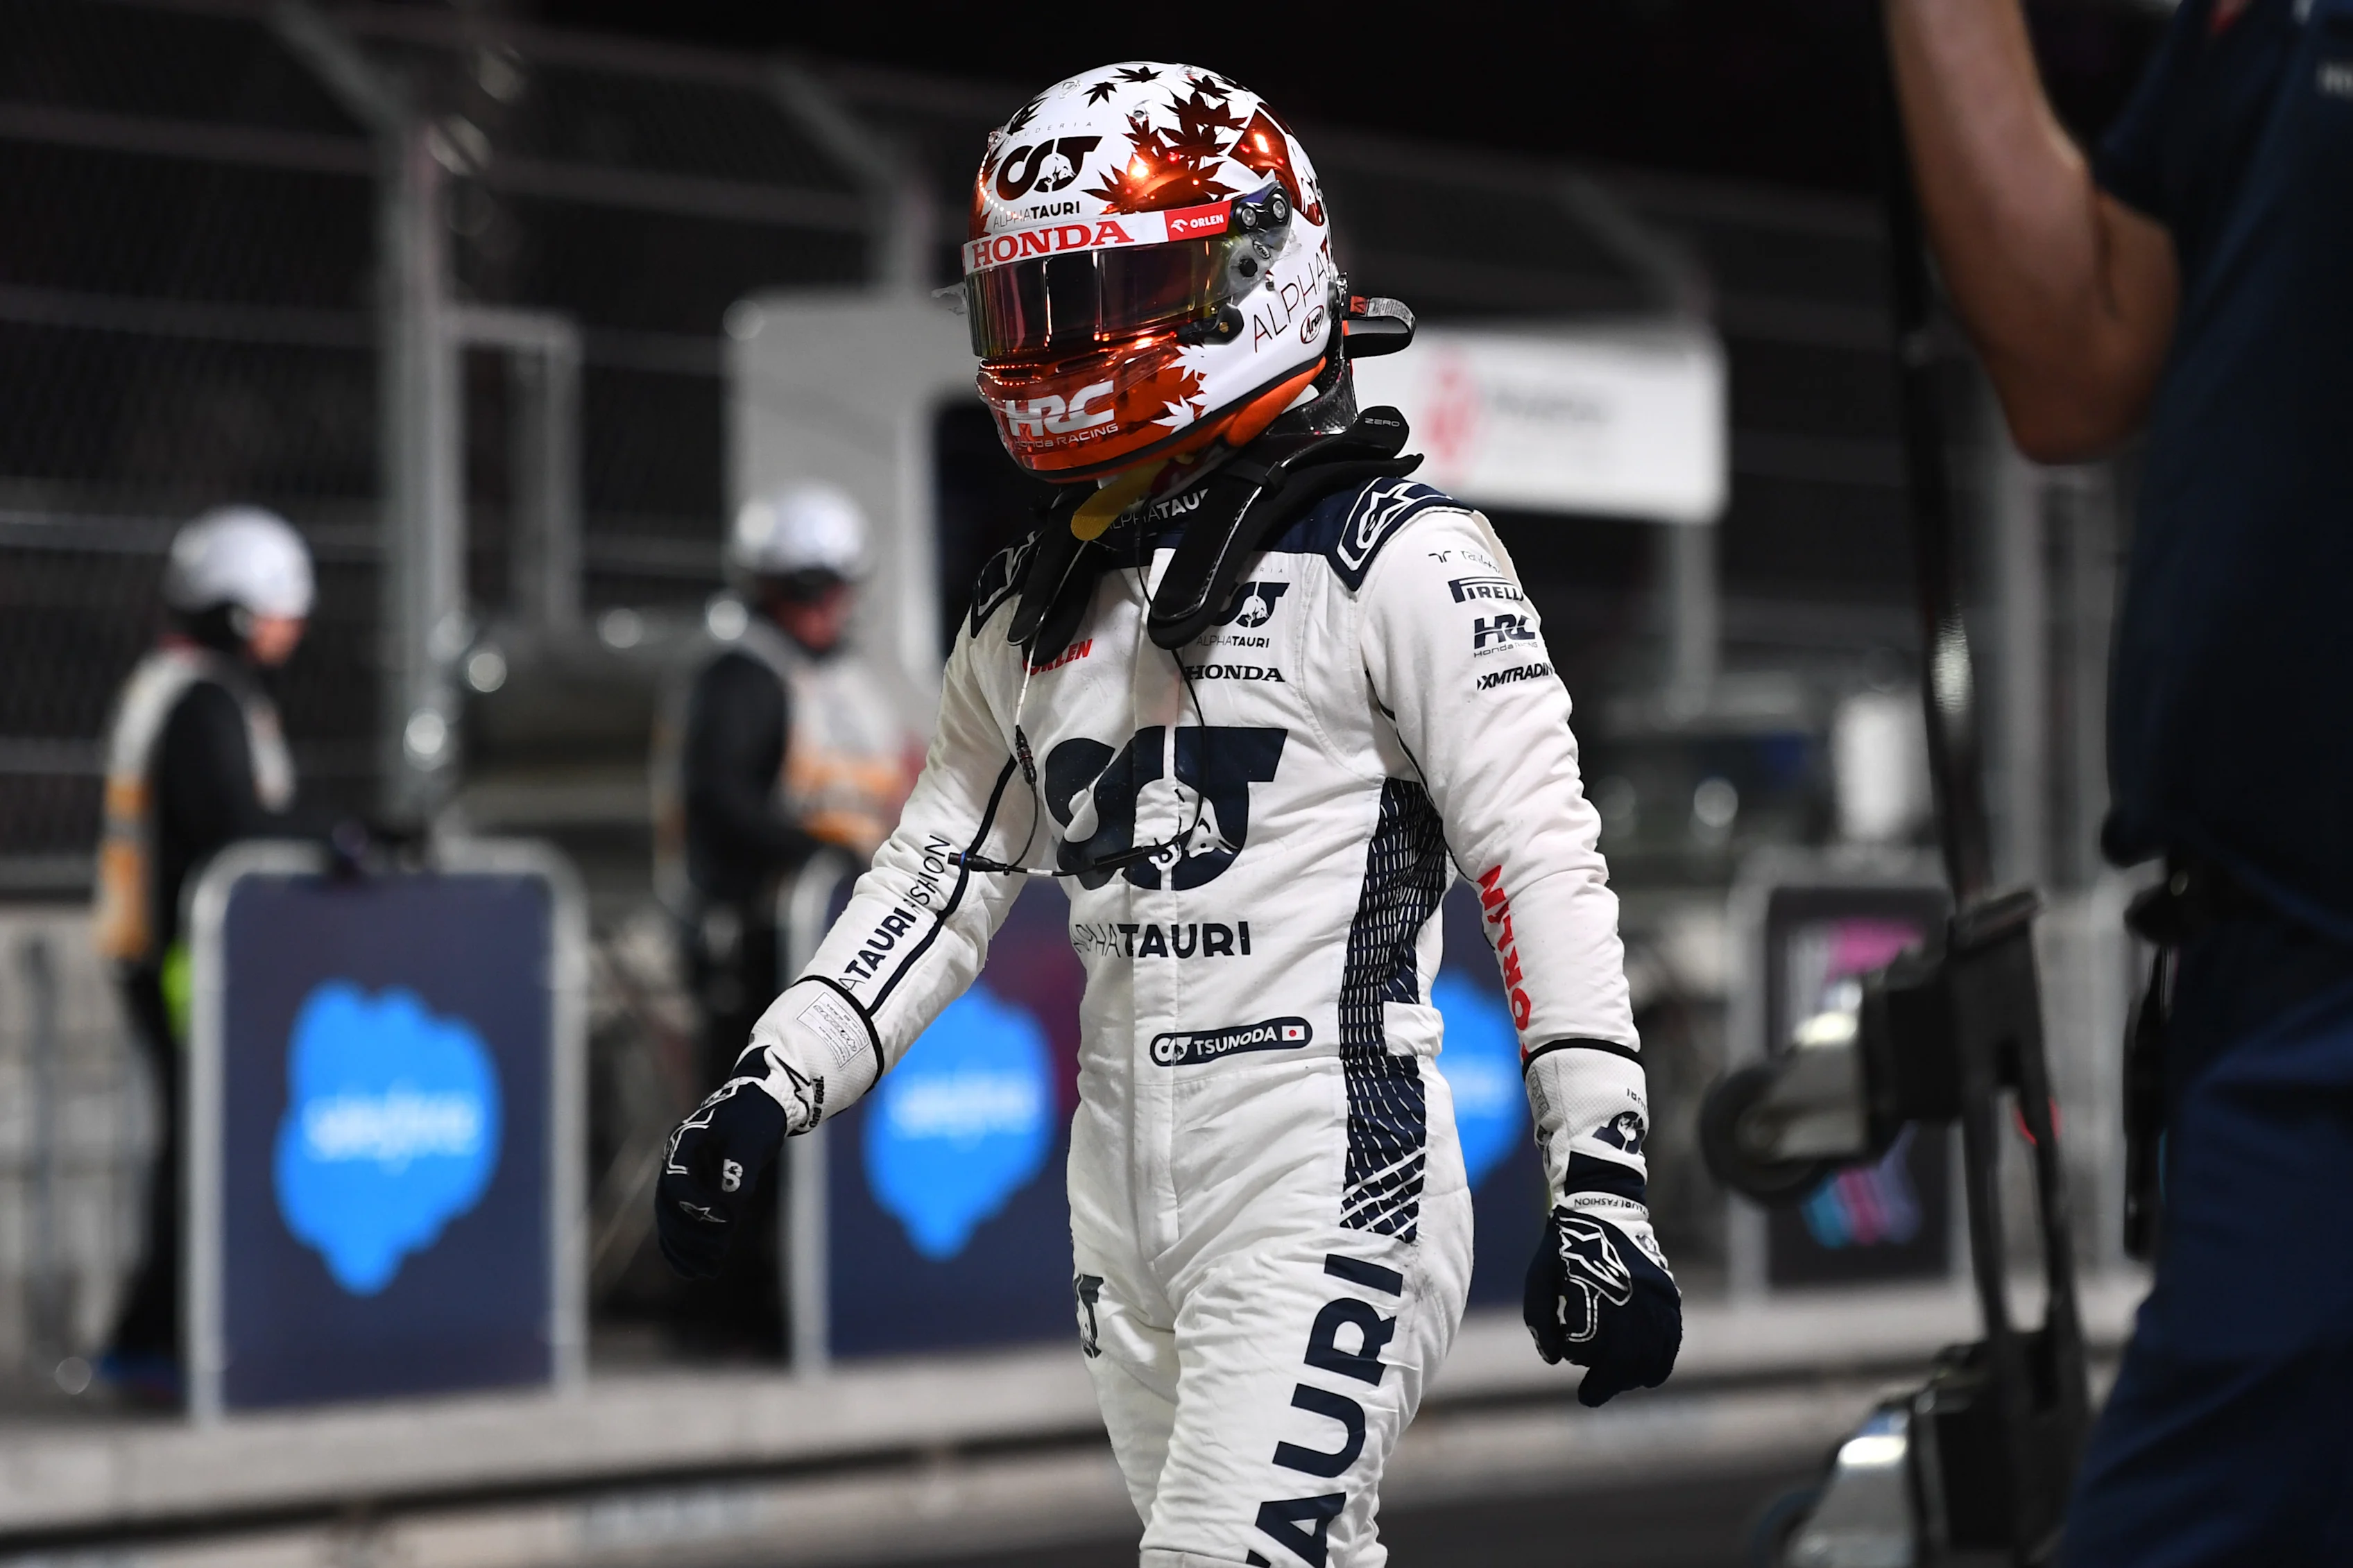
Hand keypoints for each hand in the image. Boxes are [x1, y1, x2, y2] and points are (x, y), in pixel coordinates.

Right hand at [653, 1061, 788, 1279]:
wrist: (761, 1102)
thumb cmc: (757, 1116)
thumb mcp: (752, 1138)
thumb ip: (740, 1168)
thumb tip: (732, 1204)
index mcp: (685, 1141)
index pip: (679, 1180)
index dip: (698, 1204)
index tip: (726, 1221)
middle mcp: (676, 1159)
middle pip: (669, 1206)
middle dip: (689, 1237)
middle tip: (714, 1259)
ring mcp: (682, 1173)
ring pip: (672, 1217)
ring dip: (686, 1247)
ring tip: (707, 1272)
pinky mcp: (694, 1186)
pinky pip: (681, 1219)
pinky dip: (686, 1244)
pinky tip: (697, 1268)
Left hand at [1524, 1204, 1681, 1406]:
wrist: (1604, 1208)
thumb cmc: (1564, 1246)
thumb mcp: (1540, 1278)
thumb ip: (1541, 1321)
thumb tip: (1554, 1360)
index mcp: (1591, 1293)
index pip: (1587, 1346)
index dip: (1576, 1354)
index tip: (1569, 1353)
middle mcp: (1626, 1299)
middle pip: (1623, 1360)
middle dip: (1606, 1383)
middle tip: (1590, 1396)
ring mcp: (1651, 1299)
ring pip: (1650, 1356)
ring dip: (1632, 1376)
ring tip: (1617, 1382)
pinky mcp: (1667, 1297)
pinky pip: (1671, 1341)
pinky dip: (1661, 1362)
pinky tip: (1649, 1375)